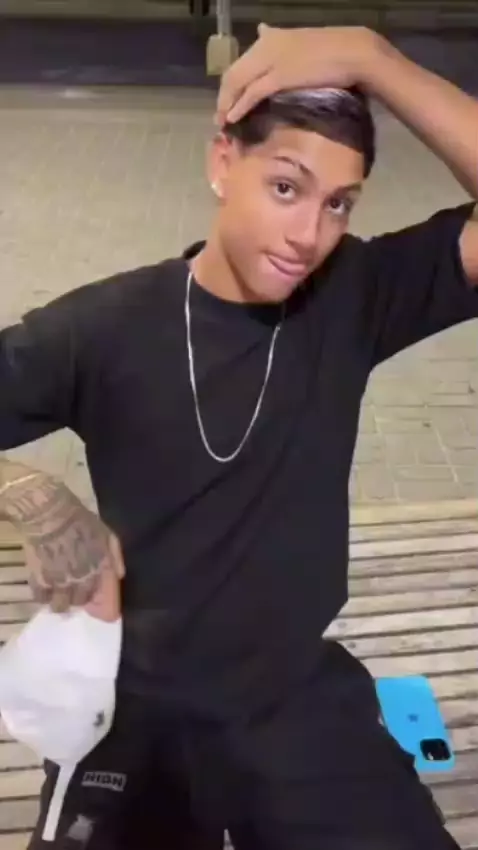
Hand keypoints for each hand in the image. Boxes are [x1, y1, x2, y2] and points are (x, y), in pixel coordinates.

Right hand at [3, 474, 123, 612]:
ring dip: (60, 598)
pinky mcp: (40, 581)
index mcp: (101, 570)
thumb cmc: (80, 519)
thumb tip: (120, 575)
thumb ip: (115, 556)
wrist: (49, 513)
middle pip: (81, 603)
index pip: (107, 607)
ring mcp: (61, 583)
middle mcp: (82, 581)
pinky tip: (45, 582)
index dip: (103, 608)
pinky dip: (43, 593)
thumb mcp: (106, 533)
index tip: (98, 606)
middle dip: (79, 596)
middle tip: (74, 585)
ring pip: (60, 605)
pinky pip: (41, 598)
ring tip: (58, 587)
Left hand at [216, 24, 377, 125]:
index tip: (228, 101)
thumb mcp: (301, 44)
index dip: (231, 84)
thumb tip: (261, 30)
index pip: (241, 62)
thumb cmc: (333, 52)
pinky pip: (252, 93)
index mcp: (272, 37)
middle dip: (224, 96)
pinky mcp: (279, 76)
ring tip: (222, 122)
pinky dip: (239, 106)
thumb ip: (280, 45)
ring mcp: (271, 60)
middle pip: (234, 73)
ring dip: (226, 104)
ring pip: (238, 82)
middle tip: (219, 116)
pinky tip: (232, 118)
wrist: (353, 52)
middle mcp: (266, 45)